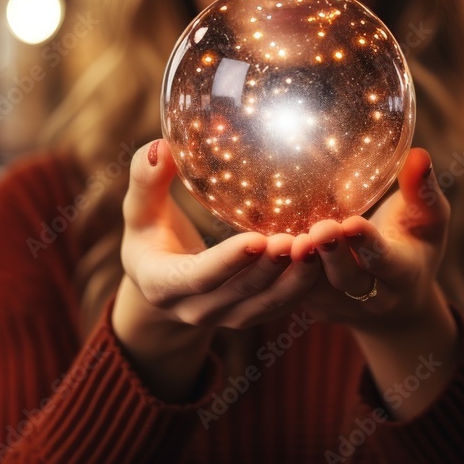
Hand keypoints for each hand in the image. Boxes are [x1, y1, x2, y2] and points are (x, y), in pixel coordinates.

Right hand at [115, 139, 322, 334]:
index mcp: (162, 285)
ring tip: (319, 246)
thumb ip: (145, 178)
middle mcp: (194, 309)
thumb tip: (160, 146)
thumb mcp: (139, 208)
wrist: (159, 280)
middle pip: (239, 293)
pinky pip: (279, 305)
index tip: (257, 239)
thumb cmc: (149, 233)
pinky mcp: (249, 315)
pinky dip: (302, 285)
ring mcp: (224, 317)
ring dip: (295, 280)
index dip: (228, 262)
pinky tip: (324, 256)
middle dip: (272, 269)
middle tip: (301, 239)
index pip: (198, 277)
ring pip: (265, 305)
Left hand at [288, 148, 451, 333]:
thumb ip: (422, 190)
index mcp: (403, 273)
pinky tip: (264, 244)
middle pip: (347, 279)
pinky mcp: (314, 306)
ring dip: (300, 266)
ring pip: (315, 290)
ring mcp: (340, 306)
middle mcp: (372, 296)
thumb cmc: (415, 244)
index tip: (351, 223)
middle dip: (332, 255)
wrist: (399, 302)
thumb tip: (418, 154)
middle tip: (317, 230)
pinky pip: (293, 290)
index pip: (385, 261)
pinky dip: (280, 270)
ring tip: (284, 240)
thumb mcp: (429, 219)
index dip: (368, 245)